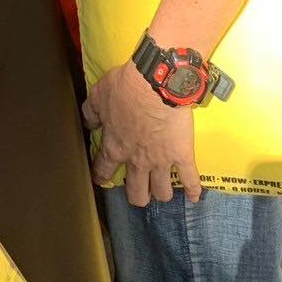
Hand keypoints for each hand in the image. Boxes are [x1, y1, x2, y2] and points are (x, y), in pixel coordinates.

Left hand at [83, 62, 200, 205]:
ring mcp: (161, 161)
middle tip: (139, 190)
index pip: (104, 169)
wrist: (156, 84)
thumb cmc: (126, 88)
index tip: (101, 180)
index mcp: (116, 146)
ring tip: (162, 189)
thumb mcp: (99, 95)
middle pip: (137, 193)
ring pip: (162, 192)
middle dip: (137, 196)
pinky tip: (193, 196)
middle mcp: (138, 161)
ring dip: (161, 192)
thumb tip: (88, 123)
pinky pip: (190, 180)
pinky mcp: (182, 156)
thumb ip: (91, 113)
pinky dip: (192, 190)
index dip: (101, 176)